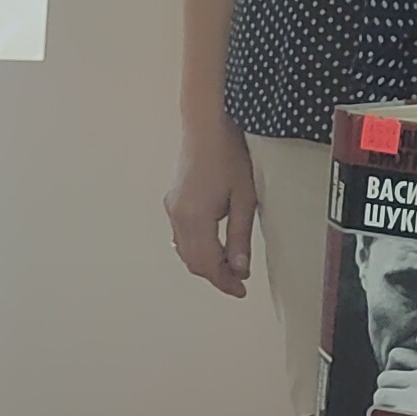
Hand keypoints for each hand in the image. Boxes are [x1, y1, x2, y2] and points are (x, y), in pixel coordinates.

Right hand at [163, 115, 259, 297]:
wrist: (206, 125)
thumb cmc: (229, 156)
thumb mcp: (244, 199)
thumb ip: (239, 237)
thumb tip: (239, 269)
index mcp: (195, 219)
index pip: (207, 265)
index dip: (224, 282)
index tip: (241, 291)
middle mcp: (177, 217)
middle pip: (193, 261)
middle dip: (215, 275)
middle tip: (239, 282)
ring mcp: (172, 208)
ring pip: (185, 250)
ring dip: (206, 263)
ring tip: (230, 267)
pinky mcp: (173, 200)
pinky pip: (182, 236)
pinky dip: (197, 248)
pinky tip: (214, 246)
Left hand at [371, 349, 416, 415]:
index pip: (398, 354)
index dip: (396, 367)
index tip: (404, 382)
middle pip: (385, 376)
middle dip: (389, 390)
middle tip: (402, 404)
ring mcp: (410, 396)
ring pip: (380, 394)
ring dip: (384, 406)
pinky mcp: (400, 413)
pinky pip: (376, 410)